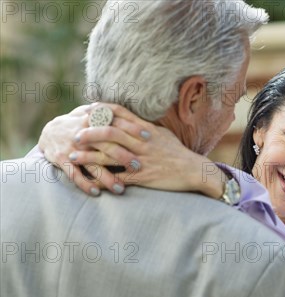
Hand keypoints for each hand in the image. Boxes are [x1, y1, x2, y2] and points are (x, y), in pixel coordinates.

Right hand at [39, 104, 139, 194]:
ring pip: (92, 164)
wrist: (50, 132)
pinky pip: (73, 173)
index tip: (149, 136)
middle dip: (123, 156)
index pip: (116, 123)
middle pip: (106, 145)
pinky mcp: (62, 159)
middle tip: (138, 166)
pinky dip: (84, 183)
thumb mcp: (94, 114)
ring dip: (107, 178)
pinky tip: (96, 192)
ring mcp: (73, 147)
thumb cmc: (81, 123)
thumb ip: (112, 113)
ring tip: (120, 189)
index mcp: (94, 121)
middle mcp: (84, 134)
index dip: (133, 129)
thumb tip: (139, 113)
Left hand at [64, 103, 227, 197]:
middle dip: (90, 133)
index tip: (86, 111)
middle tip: (75, 136)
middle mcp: (142, 142)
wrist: (194, 170)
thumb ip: (144, 127)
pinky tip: (89, 180)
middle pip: (111, 132)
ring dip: (89, 156)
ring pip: (110, 155)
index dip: (102, 111)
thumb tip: (128, 118)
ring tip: (73, 157)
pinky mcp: (143, 176)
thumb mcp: (162, 134)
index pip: (121, 114)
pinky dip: (103, 179)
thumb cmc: (178, 152)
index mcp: (146, 129)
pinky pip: (119, 178)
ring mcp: (142, 159)